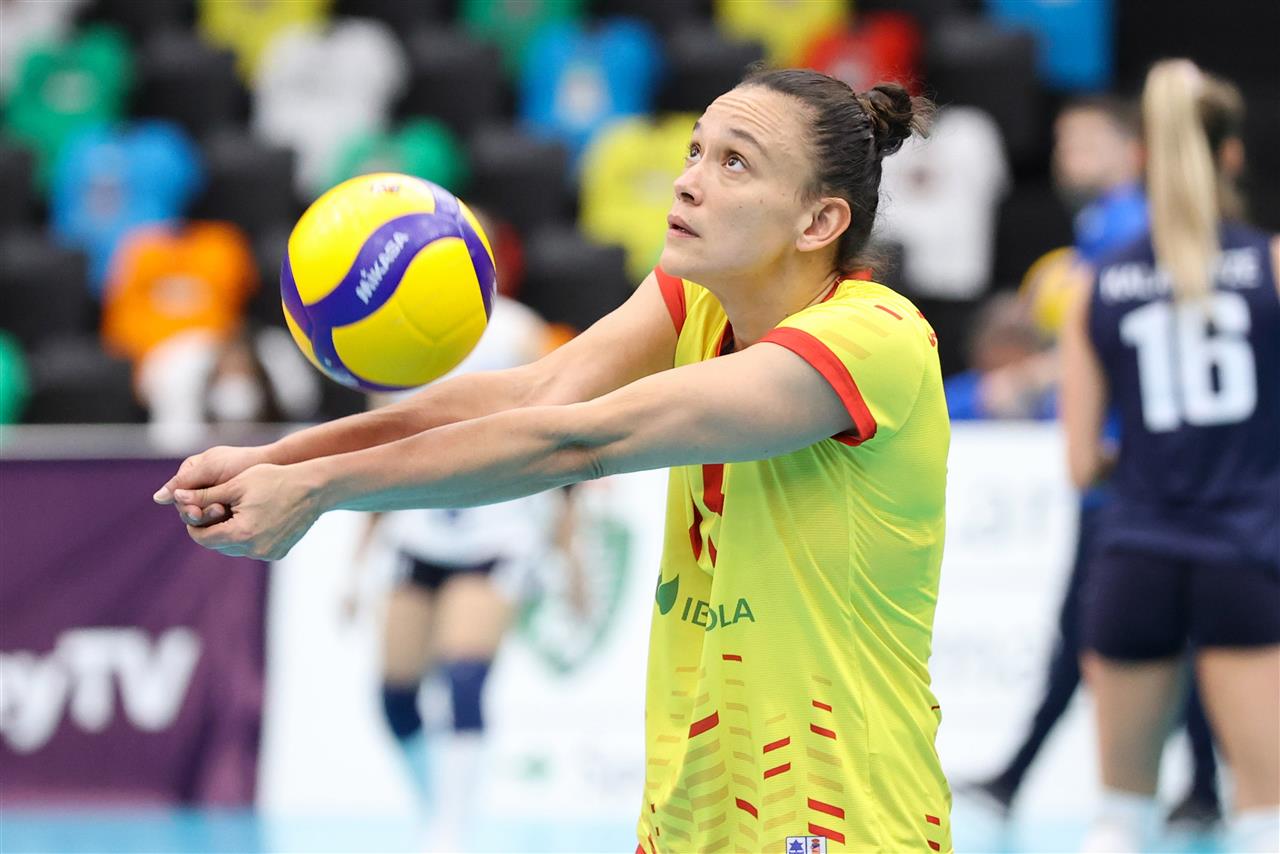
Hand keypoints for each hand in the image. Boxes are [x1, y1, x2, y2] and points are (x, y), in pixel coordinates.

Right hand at [154, 445, 272, 526]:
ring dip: (211, 517)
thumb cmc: (241, 462)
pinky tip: (231, 522)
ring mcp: (214, 497)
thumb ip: (185, 482)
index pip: (179, 495)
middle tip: (215, 511)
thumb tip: (157, 498)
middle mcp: (200, 486)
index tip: (195, 511)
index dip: (186, 505)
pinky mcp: (229, 509)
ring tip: (224, 511)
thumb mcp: (211, 469)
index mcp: (191, 472)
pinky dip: (223, 521)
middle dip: (200, 512)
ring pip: (203, 517)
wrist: (275, 465)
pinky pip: (219, 521)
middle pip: (189, 508)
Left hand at [174, 463, 325, 560]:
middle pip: (217, 545)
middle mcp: (254, 550)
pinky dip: (247, 536)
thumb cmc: (275, 480)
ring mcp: (268, 554)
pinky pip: (252, 548)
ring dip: (228, 533)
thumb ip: (204, 495)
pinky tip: (253, 518)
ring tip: (233, 511)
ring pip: (234, 548)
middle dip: (211, 528)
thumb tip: (174, 497)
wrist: (315, 489)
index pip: (202, 537)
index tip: (194, 508)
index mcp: (240, 533)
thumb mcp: (236, 484)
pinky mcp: (278, 553)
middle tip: (213, 508)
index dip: (193, 523)